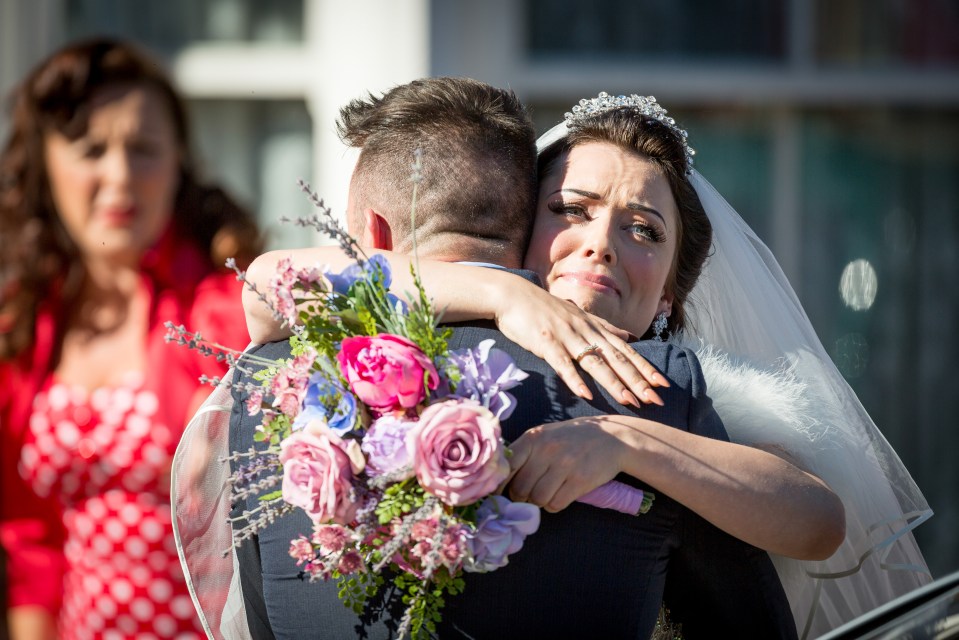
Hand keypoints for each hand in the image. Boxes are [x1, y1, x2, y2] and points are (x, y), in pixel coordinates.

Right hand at [491, 274, 667, 405]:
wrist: (514, 295)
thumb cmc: (545, 309)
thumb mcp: (580, 316)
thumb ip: (605, 328)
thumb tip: (630, 338)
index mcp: (595, 328)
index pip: (626, 351)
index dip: (645, 367)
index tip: (663, 384)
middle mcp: (585, 332)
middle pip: (616, 359)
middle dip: (638, 380)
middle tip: (657, 399)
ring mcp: (566, 337)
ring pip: (594, 363)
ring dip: (613, 383)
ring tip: (630, 401)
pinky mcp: (546, 343)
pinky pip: (562, 364)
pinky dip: (574, 379)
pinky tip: (586, 395)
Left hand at [505, 417, 632, 512]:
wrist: (612, 438)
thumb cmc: (572, 438)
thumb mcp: (546, 435)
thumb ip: (524, 452)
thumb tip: (500, 477)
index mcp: (534, 437)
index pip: (506, 466)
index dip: (500, 485)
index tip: (499, 494)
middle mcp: (547, 450)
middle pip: (520, 488)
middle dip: (521, 497)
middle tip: (528, 494)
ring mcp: (564, 465)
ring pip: (537, 499)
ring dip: (538, 502)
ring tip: (546, 493)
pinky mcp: (580, 480)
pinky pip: (555, 504)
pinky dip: (554, 505)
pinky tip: (559, 496)